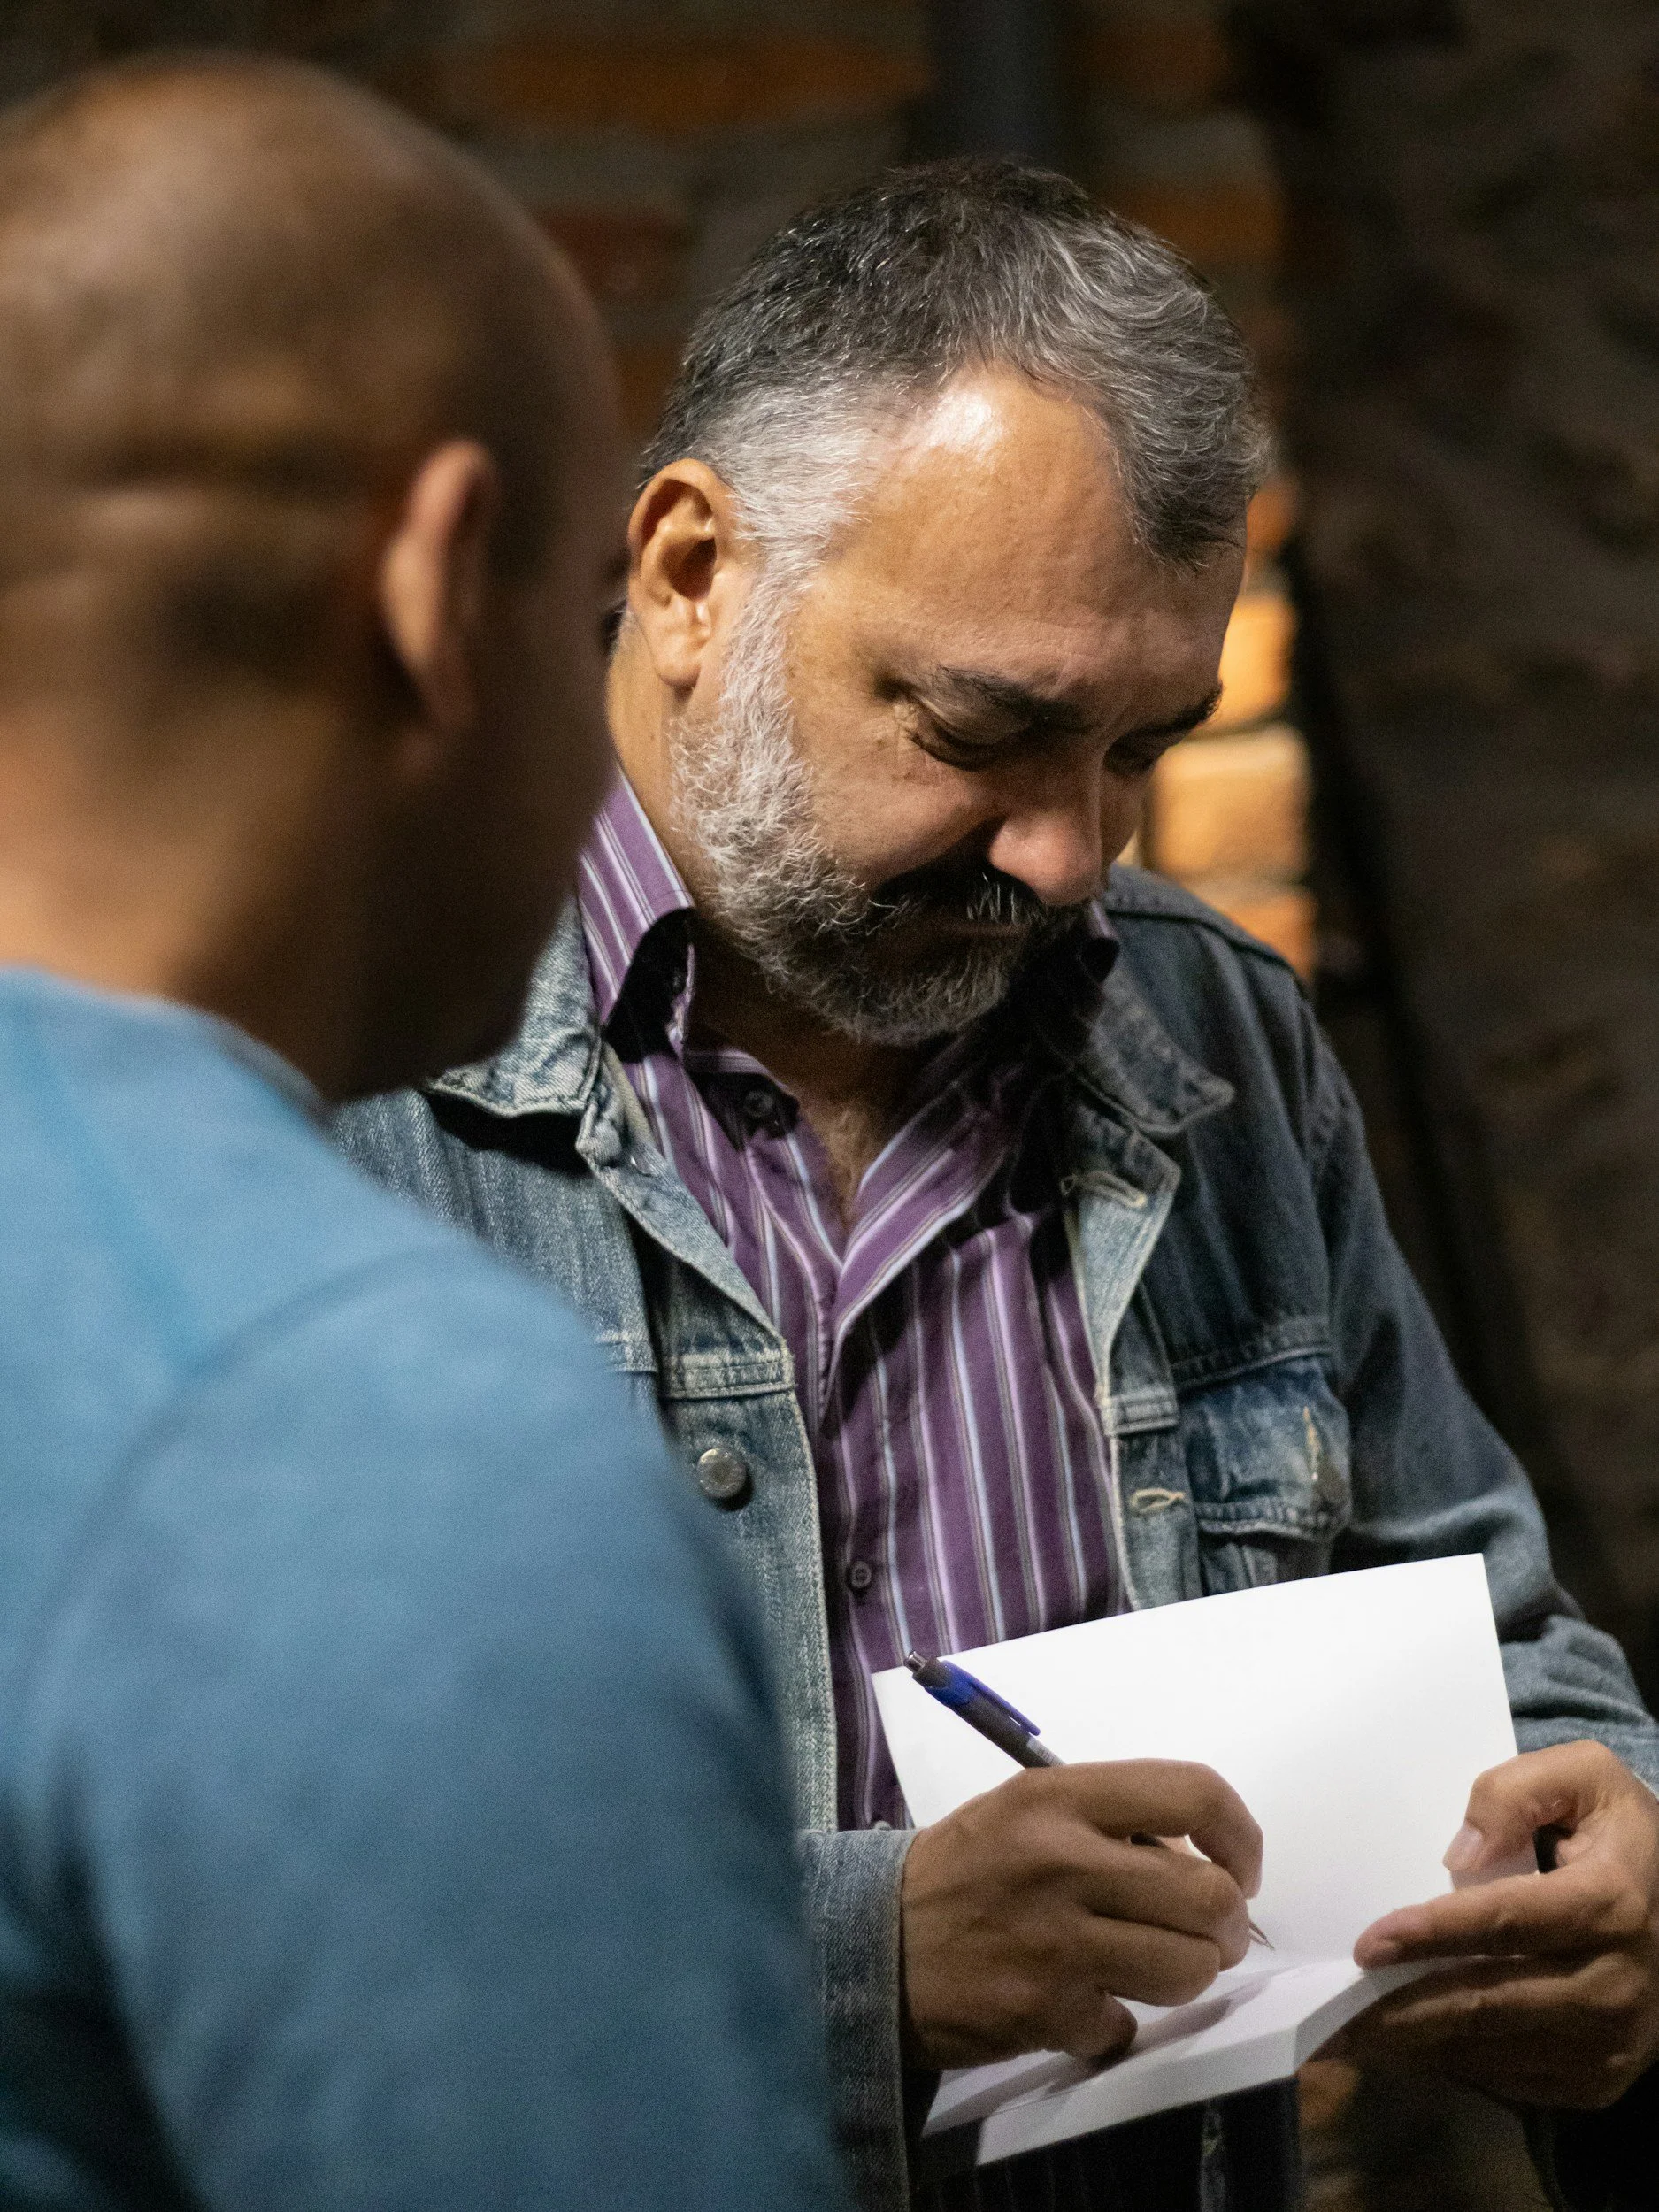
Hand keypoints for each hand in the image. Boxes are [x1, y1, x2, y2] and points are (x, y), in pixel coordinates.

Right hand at [900, 1760, 1262, 2070]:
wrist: (874, 1941)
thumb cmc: (966, 1869)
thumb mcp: (1029, 1811)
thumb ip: (1111, 1824)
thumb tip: (1202, 1864)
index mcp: (1059, 1796)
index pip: (1193, 1794)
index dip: (1240, 1836)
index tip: (1239, 1868)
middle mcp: (1062, 1860)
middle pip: (1208, 1897)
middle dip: (1227, 1926)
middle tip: (1208, 1934)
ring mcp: (1055, 1940)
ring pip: (1187, 1969)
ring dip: (1187, 1976)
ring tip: (1156, 1968)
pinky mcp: (1044, 2011)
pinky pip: (1127, 2026)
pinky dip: (1116, 2024)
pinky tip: (1085, 2003)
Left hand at [1339, 1742, 1658, 2108]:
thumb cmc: (1618, 1831)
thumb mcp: (1582, 1776)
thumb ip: (1515, 1793)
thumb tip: (1458, 1856)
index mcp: (1612, 1902)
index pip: (1505, 1923)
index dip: (1431, 1933)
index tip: (1367, 1945)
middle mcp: (1619, 1983)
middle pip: (1491, 2002)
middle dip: (1405, 2010)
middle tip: (1334, 2015)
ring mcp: (1615, 2042)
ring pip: (1497, 2050)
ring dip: (1421, 2045)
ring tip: (1353, 2033)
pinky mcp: (1603, 2079)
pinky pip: (1516, 2080)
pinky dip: (1459, 2065)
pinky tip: (1411, 2045)